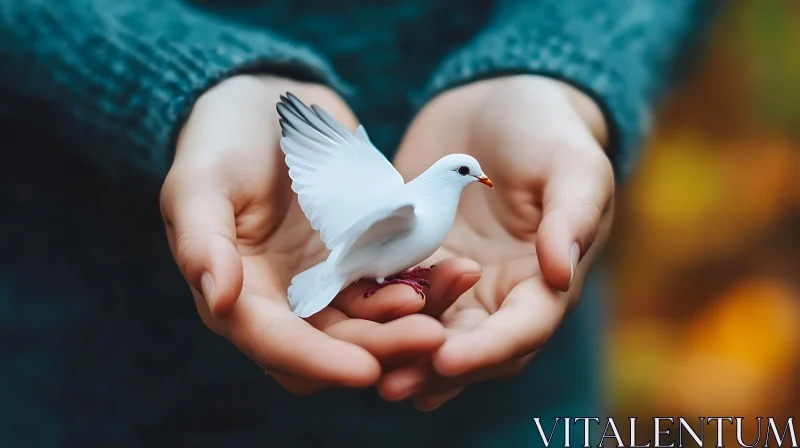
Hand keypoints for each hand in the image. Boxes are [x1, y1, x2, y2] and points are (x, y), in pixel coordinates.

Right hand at [160, 75, 472, 394]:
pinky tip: (454, 270)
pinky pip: (394, 282)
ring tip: (452, 293)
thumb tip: (220, 300)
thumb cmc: (220, 140)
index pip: (276, 344)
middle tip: (433, 337)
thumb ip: (202, 241)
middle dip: (382, 347)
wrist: (266, 108)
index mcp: (240, 296)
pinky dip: (423, 283)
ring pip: (373, 321)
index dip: (319, 361)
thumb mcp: (199, 182)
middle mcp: (286, 302)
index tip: (367, 371)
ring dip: (412, 319)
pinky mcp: (361, 258)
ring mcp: (327, 281)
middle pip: (335, 344)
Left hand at [382, 75, 614, 408]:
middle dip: (435, 369)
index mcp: (545, 279)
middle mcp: (501, 292)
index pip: (524, 328)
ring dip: (403, 355)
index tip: (448, 358)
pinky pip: (399, 296)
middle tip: (393, 385)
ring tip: (367, 370)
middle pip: (473, 346)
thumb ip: (572, 216)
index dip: (488, 349)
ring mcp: (458, 281)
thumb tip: (560, 275)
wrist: (497, 104)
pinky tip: (348, 330)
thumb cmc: (547, 130)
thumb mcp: (572, 165)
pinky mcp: (420, 262)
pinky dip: (380, 317)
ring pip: (433, 331)